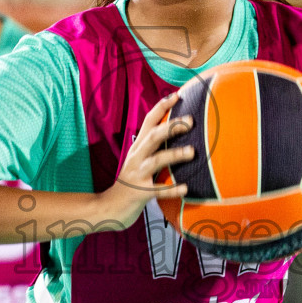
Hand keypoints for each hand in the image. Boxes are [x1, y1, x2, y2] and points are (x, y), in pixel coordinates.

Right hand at [96, 92, 193, 228]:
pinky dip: (172, 189)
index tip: (177, 95)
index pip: (148, 121)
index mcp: (137, 147)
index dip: (162, 107)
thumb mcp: (138, 160)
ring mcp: (138, 174)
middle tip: (190, 121)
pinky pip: (158, 191)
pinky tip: (185, 188)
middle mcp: (137, 157)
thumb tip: (175, 131)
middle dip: (171, 127)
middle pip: (153, 136)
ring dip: (174, 155)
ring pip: (156, 160)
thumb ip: (153, 147)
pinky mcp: (140, 193)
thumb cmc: (130, 182)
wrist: (109, 207)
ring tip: (192, 152)